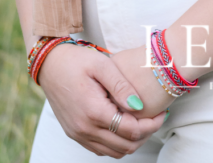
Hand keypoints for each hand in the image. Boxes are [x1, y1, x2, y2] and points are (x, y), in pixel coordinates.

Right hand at [39, 43, 165, 156]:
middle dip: (146, 134)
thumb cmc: (77, 60)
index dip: (151, 125)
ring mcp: (78, 134)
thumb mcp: (102, 65)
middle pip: (125, 147)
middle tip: (156, 118)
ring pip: (113, 152)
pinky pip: (100, 149)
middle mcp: (84, 129)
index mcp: (93, 111)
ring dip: (131, 141)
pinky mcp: (75, 134)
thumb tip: (139, 106)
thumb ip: (121, 86)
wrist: (49, 65)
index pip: (131, 131)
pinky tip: (124, 124)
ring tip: (143, 122)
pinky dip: (116, 142)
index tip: (162, 112)